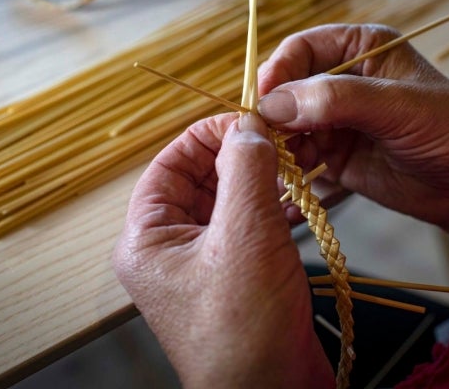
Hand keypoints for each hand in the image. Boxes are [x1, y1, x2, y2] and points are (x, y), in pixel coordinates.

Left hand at [113, 113, 332, 387]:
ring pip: (230, 202)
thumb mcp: (245, 236)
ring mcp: (203, 265)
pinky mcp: (235, 277)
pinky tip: (300, 201)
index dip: (208, 135)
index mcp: (148, 238)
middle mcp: (169, 249)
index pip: (171, 163)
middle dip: (241, 158)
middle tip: (280, 142)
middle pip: (202, 180)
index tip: (248, 120)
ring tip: (296, 167)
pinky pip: (249, 228)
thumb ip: (245, 170)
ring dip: (262, 183)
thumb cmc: (245, 328)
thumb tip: (248, 125)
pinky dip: (272, 210)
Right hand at [258, 24, 448, 252]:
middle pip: (287, 91)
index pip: (301, 50)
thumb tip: (274, 103)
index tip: (262, 102)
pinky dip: (292, 177)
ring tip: (280, 171)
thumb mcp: (399, 107)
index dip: (277, 72)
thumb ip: (337, 99)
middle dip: (273, 117)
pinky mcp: (338, 159)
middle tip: (264, 143)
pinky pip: (302, 164)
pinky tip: (288, 193)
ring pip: (288, 129)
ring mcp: (338, 123)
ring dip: (279, 149)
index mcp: (360, 50)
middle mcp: (343, 83)